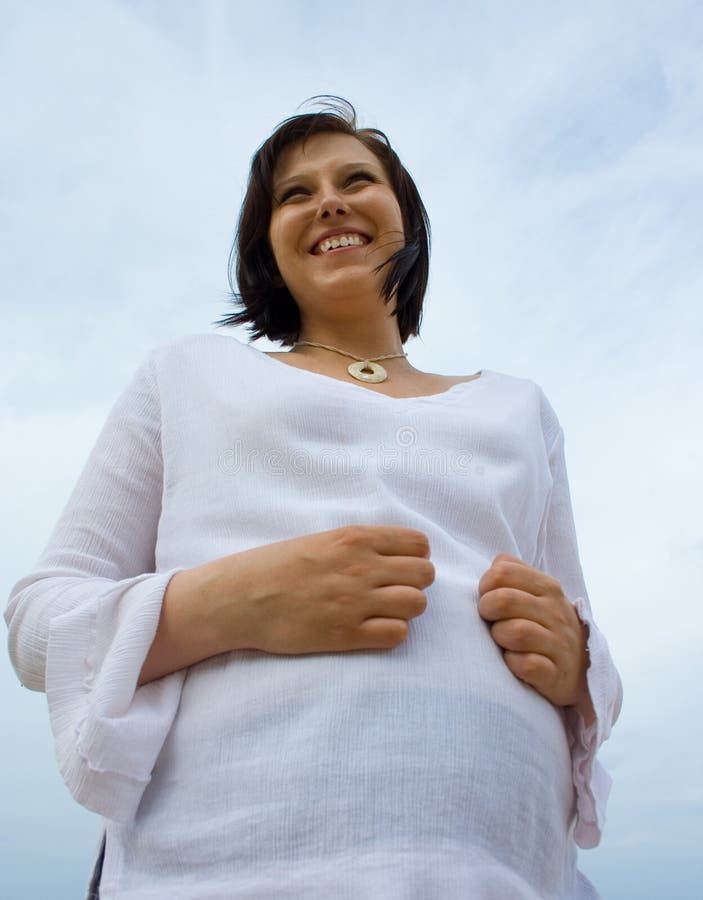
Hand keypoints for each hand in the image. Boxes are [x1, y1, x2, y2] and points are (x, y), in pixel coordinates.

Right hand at [211, 525, 434, 654]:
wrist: (241, 598)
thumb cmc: (276, 566)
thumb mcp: (322, 540)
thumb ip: (360, 544)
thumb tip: (394, 554)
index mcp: (355, 539)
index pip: (419, 544)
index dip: (415, 557)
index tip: (399, 567)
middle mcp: (361, 567)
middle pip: (425, 574)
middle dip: (414, 583)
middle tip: (392, 590)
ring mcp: (356, 602)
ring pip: (417, 604)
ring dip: (405, 609)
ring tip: (383, 611)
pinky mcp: (347, 635)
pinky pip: (398, 634)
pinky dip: (391, 633)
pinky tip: (372, 629)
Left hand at [477, 553, 590, 710]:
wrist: (580, 668)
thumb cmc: (544, 625)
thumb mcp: (534, 593)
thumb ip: (512, 573)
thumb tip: (493, 566)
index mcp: (547, 587)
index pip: (503, 572)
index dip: (486, 585)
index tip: (488, 597)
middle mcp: (556, 612)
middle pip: (504, 600)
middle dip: (487, 610)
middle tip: (491, 620)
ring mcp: (559, 644)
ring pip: (515, 632)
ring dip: (500, 637)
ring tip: (503, 641)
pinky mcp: (557, 674)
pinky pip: (527, 664)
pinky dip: (514, 664)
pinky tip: (515, 662)